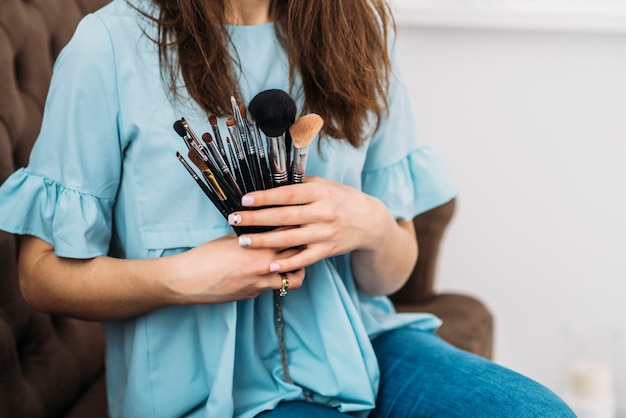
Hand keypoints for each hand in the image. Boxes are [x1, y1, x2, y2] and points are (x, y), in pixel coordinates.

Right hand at [169, 233, 304, 303]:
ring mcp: (262, 283)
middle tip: (307, 239)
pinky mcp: (255, 294)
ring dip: (297, 268)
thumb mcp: (232, 239)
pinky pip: (275, 286)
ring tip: (295, 260)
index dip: (297, 226)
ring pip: (294, 278)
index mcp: (259, 246)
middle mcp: (265, 266)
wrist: (188, 281)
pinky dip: (277, 278)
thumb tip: (266, 228)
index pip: (289, 233)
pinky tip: (271, 271)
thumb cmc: (205, 256)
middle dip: (304, 246)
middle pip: (298, 255)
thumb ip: (253, 235)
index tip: (303, 221)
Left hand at [226, 176, 389, 272]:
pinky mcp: (328, 250)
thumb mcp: (324, 185)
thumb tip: (270, 179)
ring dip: (264, 241)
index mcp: (319, 193)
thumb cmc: (341, 199)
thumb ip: (299, 184)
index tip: (244, 199)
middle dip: (256, 219)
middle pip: (284, 216)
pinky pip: (305, 259)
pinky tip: (270, 266)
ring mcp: (325, 233)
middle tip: (233, 220)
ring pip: (290, 239)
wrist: (369, 221)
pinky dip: (288, 264)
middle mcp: (323, 212)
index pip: (287, 194)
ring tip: (243, 241)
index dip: (265, 197)